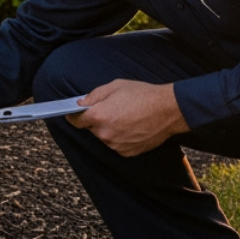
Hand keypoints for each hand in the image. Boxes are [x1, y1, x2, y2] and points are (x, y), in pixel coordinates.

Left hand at [66, 79, 188, 156]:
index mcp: (99, 116)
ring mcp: (116, 145)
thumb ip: (94, 95)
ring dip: (109, 128)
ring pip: (105, 136)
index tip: (72, 114)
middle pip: (92, 128)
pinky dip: (120, 137)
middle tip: (112, 108)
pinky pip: (117, 144)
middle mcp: (104, 133)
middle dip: (97, 119)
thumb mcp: (115, 86)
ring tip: (126, 116)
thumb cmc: (142, 95)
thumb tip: (81, 103)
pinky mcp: (127, 152)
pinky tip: (132, 126)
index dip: (73, 116)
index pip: (76, 120)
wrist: (168, 110)